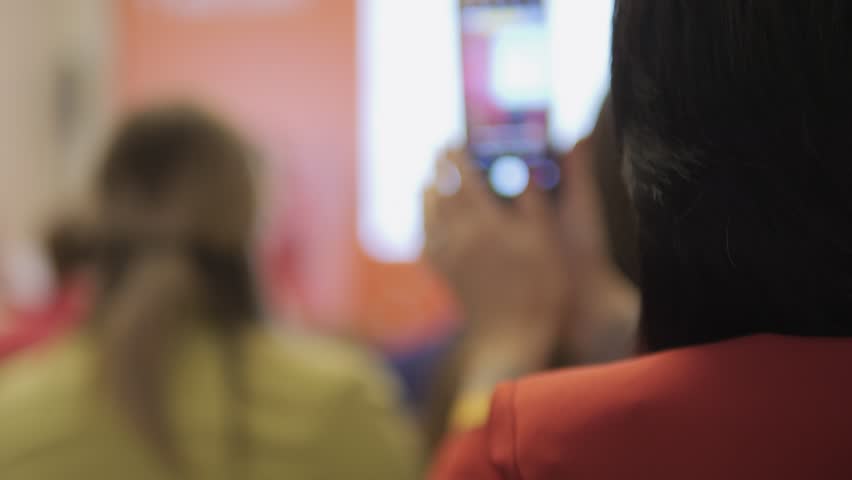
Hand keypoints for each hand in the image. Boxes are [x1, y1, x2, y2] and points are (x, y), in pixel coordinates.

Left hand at [423, 149, 568, 353]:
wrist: (511, 337)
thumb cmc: (539, 289)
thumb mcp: (546, 242)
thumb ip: (532, 202)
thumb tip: (522, 168)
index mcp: (486, 223)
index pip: (465, 179)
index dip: (458, 158)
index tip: (453, 141)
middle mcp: (460, 236)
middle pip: (443, 193)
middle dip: (440, 170)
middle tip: (438, 153)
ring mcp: (449, 257)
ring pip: (428, 217)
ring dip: (426, 195)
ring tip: (426, 182)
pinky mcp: (445, 277)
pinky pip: (426, 244)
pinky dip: (423, 228)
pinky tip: (425, 225)